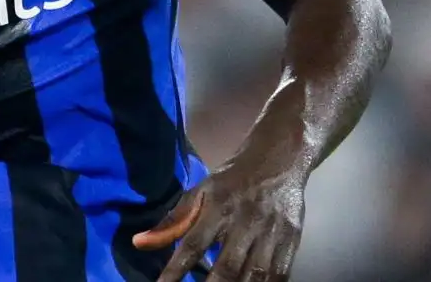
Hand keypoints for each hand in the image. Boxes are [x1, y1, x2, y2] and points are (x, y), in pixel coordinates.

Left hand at [131, 162, 305, 281]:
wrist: (278, 160)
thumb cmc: (232, 180)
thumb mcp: (200, 192)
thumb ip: (173, 221)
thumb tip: (139, 243)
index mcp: (218, 207)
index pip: (192, 245)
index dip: (175, 270)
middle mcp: (244, 222)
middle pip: (227, 266)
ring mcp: (271, 233)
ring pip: (255, 274)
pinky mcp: (292, 241)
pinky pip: (280, 273)